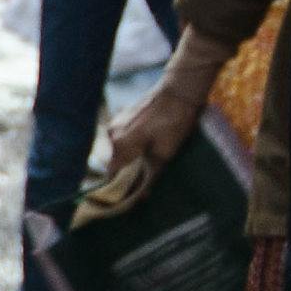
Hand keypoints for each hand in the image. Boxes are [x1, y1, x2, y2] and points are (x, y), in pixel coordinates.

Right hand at [89, 82, 203, 220]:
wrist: (179, 90)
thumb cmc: (173, 122)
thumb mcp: (165, 154)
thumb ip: (150, 177)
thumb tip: (142, 198)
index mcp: (119, 145)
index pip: (111, 176)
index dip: (118, 189)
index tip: (126, 199)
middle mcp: (111, 135)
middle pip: (113, 163)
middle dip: (124, 174)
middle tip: (140, 185)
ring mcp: (115, 123)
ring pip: (117, 150)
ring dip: (128, 159)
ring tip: (145, 165)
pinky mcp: (122, 116)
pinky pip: (121, 138)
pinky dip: (129, 146)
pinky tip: (145, 148)